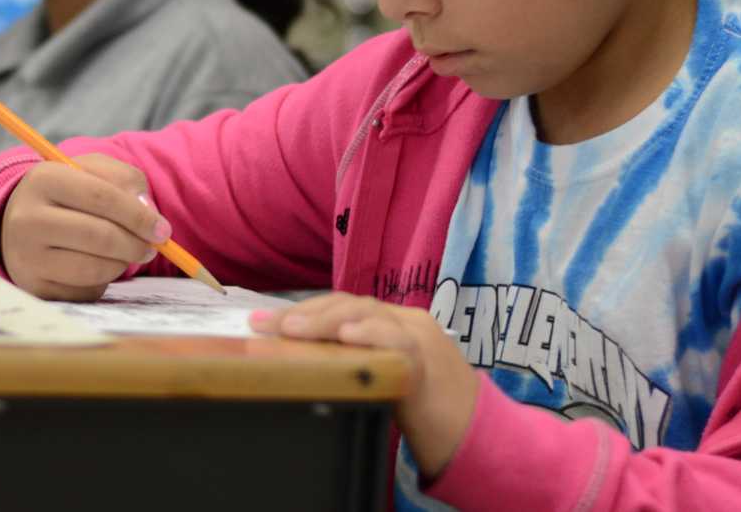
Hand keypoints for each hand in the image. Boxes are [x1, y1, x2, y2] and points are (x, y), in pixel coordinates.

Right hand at [0, 154, 169, 301]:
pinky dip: (103, 281)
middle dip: (136, 244)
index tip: (163, 230)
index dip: (139, 216)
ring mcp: (27, 257)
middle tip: (152, 248)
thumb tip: (148, 212)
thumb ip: (125, 180)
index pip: (102, 197)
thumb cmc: (67, 194)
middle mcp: (28, 219)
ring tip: (125, 253)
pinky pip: (85, 291)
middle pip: (100, 236)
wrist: (19, 222)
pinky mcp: (34, 286)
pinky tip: (98, 265)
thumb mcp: (92, 171)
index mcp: (44, 179)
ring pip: (94, 268)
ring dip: (122, 263)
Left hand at [250, 294, 479, 479]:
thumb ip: (355, 362)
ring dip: (325, 321)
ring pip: (369, 315)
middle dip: (303, 313)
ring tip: (292, 329)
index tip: (262, 320)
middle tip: (265, 325)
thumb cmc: (428, 411)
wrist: (478, 435)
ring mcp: (421, 337)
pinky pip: (399, 341)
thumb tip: (301, 361)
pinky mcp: (430, 363)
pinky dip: (372, 335)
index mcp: (394, 322)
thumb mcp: (384, 376)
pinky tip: (347, 337)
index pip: (342, 305)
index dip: (301, 310)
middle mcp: (407, 321)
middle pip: (349, 305)